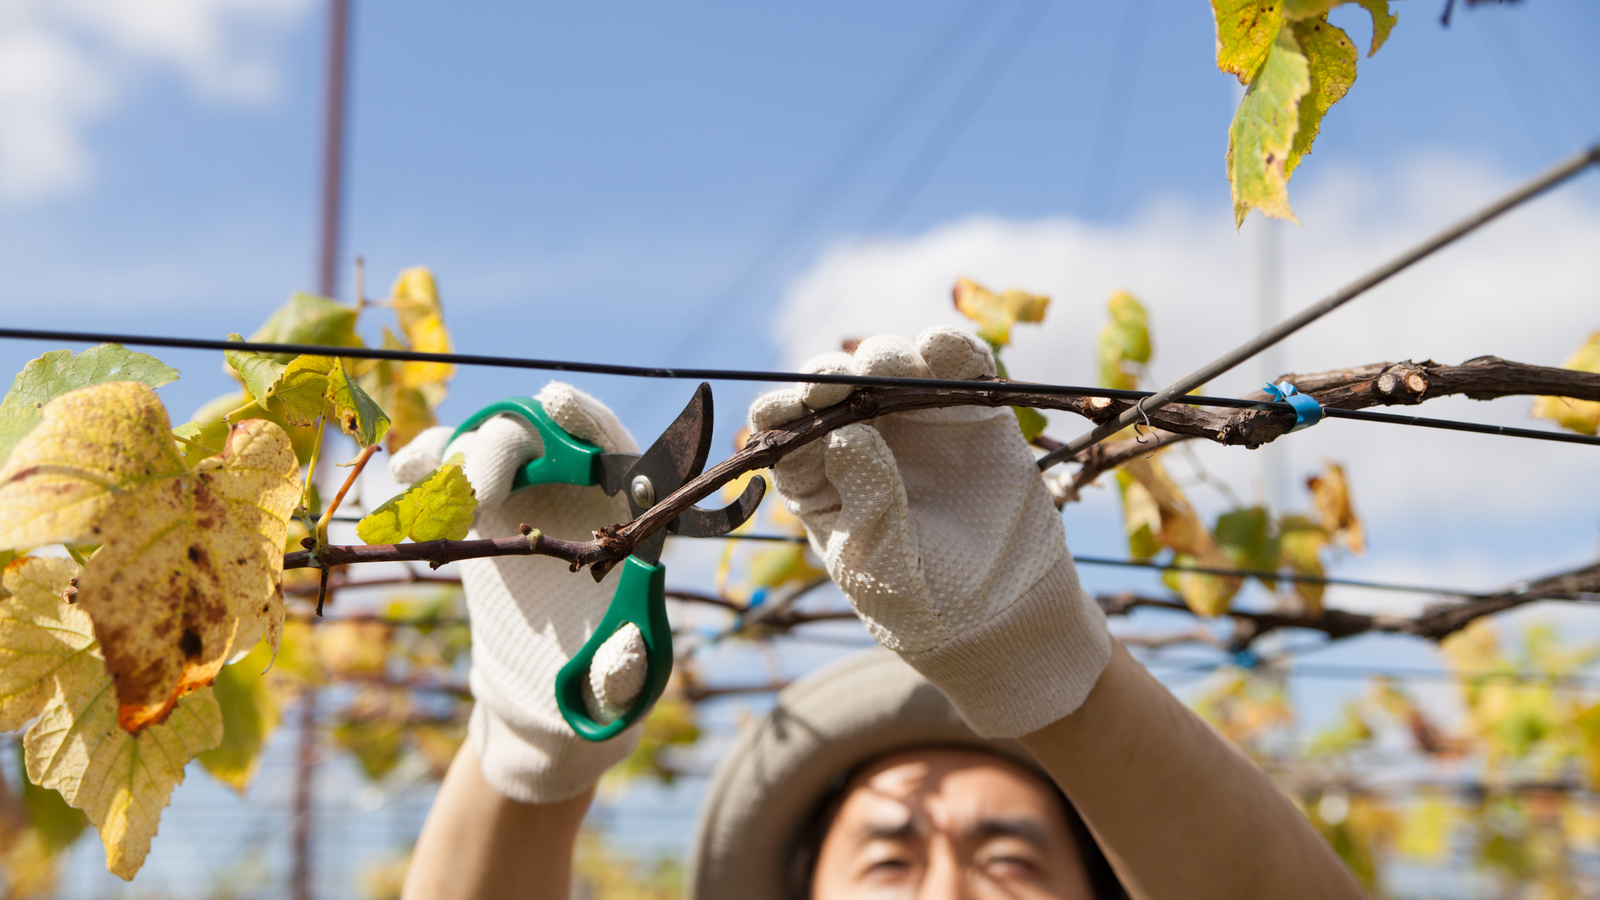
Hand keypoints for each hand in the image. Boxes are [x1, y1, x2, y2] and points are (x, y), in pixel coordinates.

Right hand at [391, 382, 645, 802]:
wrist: (549, 685)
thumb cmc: (599, 675)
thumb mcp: (620, 681)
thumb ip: (623, 669)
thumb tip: (623, 652)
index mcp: (626, 514)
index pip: (615, 443)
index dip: (587, 417)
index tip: (557, 405)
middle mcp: (577, 487)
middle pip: (540, 436)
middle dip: (502, 453)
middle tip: (472, 497)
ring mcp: (526, 488)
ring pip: (489, 443)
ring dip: (456, 459)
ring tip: (430, 503)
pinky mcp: (481, 503)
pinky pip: (451, 464)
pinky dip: (425, 461)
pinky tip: (405, 475)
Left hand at [747, 327, 1109, 737]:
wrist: (1002, 616)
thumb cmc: (920, 601)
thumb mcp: (879, 562)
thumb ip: (865, 498)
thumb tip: (846, 433)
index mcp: (818, 477)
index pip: (785, 428)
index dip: (782, 407)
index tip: (792, 405)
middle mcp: (860, 438)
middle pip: (833, 384)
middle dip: (830, 374)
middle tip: (839, 382)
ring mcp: (915, 420)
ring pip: (889, 364)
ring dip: (884, 357)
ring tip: (893, 370)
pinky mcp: (971, 410)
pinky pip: (956, 365)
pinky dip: (946, 348)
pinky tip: (936, 349)